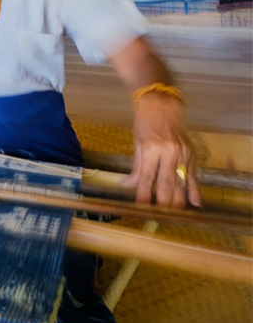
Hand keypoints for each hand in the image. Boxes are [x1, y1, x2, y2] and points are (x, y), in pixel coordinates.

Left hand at [123, 92, 200, 207]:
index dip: (144, 196)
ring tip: (172, 217)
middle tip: (157, 219)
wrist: (162, 103)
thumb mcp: (136, 143)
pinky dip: (195, 191)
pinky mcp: (192, 154)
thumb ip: (136, 166)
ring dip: (177, 202)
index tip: (140, 210)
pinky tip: (195, 205)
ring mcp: (183, 153)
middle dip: (162, 204)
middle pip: (166, 184)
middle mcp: (169, 152)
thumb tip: (128, 185)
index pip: (147, 179)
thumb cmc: (145, 122)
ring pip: (180, 183)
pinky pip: (193, 176)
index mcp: (151, 149)